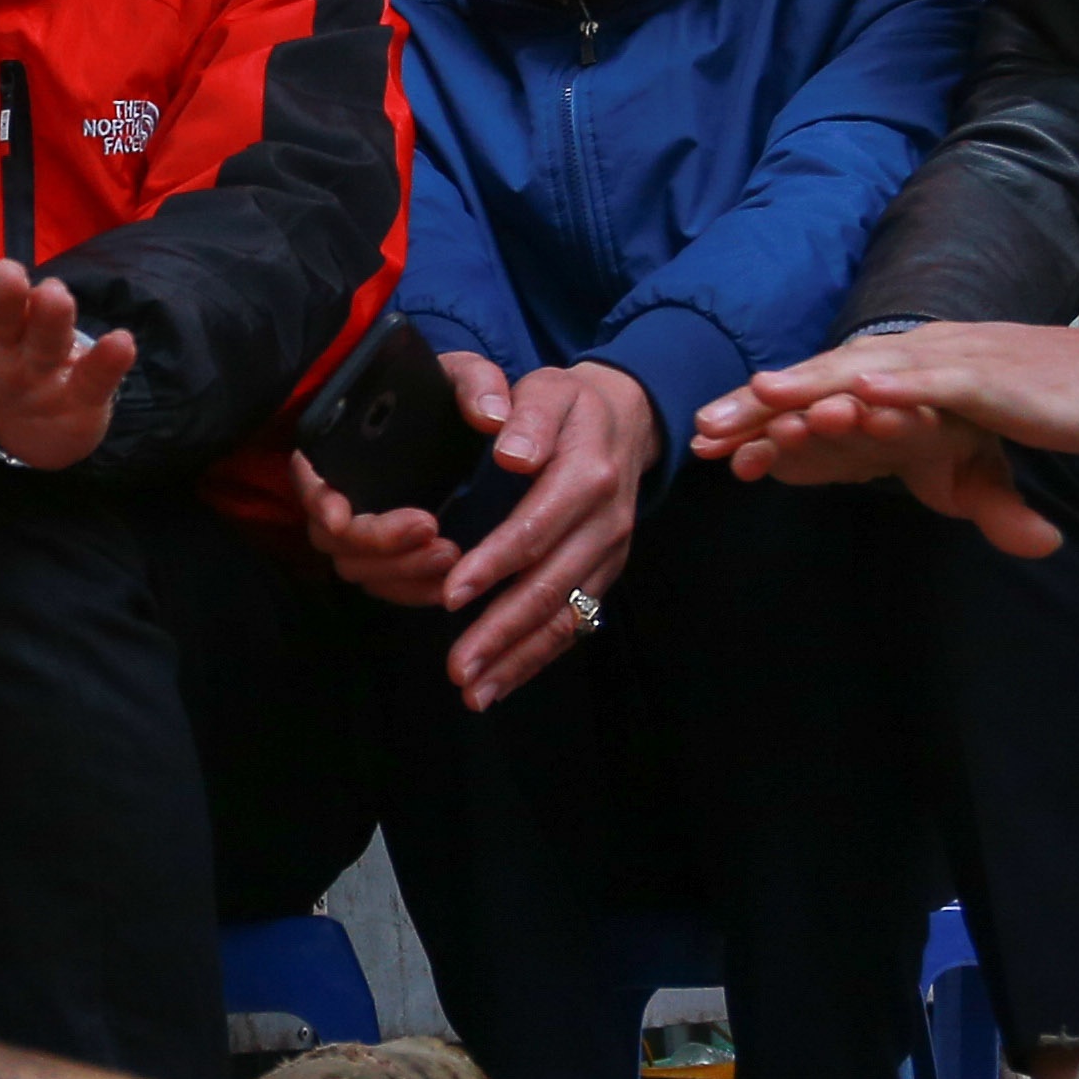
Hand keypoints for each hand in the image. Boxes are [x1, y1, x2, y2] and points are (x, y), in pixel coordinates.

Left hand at [0, 252, 138, 468]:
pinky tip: (121, 345)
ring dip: (54, 315)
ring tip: (54, 299)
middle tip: (4, 280)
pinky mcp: (76, 390)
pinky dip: (108, 361)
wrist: (9, 419)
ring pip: (49, 329)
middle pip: (4, 299)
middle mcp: (0, 328)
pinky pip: (94, 374)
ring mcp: (40, 358)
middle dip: (4, 290)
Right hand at [295, 354, 510, 607]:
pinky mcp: (388, 557)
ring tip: (450, 556)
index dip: (317, 499)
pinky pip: (386, 586)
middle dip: (378, 542)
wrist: (469, 429)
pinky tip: (449, 580)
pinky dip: (413, 590)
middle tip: (430, 530)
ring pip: (358, 567)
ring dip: (400, 570)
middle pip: (333, 535)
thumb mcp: (469, 376)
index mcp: (342, 443)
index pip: (308, 477)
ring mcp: (362, 530)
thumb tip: (490, 416)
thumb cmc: (456, 397)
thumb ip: (478, 386)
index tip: (341, 516)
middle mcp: (341, 492)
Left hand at [432, 361, 656, 707]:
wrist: (627, 418)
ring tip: (474, 690)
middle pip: (551, 586)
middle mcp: (607, 522)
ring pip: (565, 616)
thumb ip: (527, 416)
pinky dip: (537, 657)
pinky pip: (574, 623)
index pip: (537, 528)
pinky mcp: (606, 573)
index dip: (494, 564)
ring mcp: (610, 554)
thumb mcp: (548, 387)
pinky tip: (501, 682)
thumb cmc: (569, 404)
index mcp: (588, 474)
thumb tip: (510, 452)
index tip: (451, 594)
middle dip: (502, 632)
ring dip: (518, 658)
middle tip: (457, 667)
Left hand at [690, 312, 1078, 555]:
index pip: (836, 396)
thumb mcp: (1000, 452)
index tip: (716, 447)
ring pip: (871, 373)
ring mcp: (965, 363)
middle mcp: (934, 357)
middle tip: (703, 433)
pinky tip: (852, 396)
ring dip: (810, 389)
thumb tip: (902, 487)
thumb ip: (961, 480)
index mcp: (926, 375)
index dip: (774, 419)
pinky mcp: (1002, 379)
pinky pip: (937, 383)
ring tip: (753, 406)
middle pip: (832, 378)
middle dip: (764, 406)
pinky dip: (892, 389)